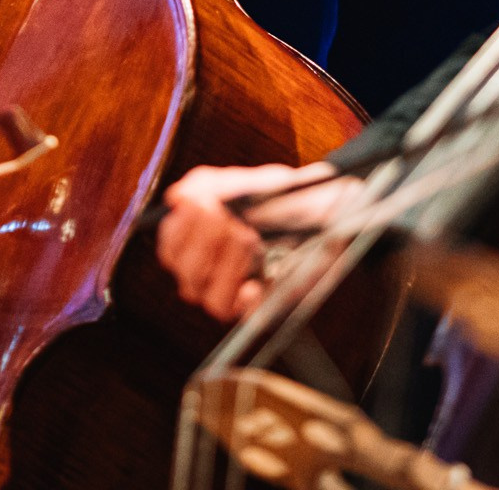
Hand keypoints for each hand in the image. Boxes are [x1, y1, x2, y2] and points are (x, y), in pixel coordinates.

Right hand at [156, 161, 357, 320]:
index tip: (207, 207)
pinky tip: (256, 281)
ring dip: (227, 266)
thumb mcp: (245, 182)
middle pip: (185, 274)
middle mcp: (213, 268)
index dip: (182, 230)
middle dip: (206, 244)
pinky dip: (244, 298)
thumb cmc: (283, 194)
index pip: (170, 248)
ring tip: (251, 240)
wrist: (329, 207)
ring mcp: (236, 289)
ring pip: (207, 298)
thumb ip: (207, 186)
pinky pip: (241, 316)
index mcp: (199, 238)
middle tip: (234, 222)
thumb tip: (177, 198)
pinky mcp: (262, 306)